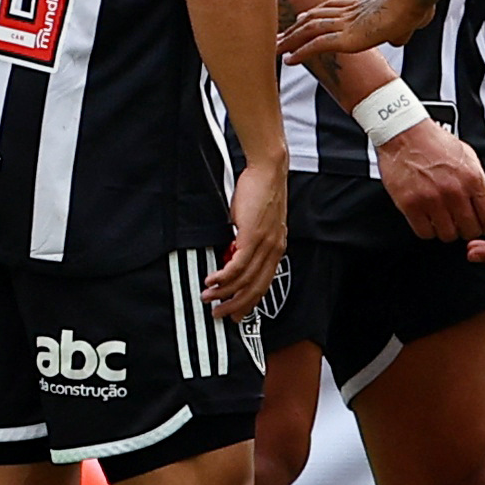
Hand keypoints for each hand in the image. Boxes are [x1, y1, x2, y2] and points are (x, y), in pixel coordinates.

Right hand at [204, 156, 286, 318]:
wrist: (268, 170)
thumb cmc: (260, 191)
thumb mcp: (253, 222)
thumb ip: (244, 241)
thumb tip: (229, 254)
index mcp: (276, 248)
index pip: (264, 284)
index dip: (249, 302)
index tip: (236, 314)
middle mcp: (274, 249)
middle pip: (255, 289)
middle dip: (235, 306)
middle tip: (219, 314)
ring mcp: (265, 244)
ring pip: (244, 281)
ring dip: (223, 292)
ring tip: (207, 297)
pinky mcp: (253, 237)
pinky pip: (237, 266)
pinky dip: (222, 277)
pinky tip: (211, 280)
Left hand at [278, 0, 432, 65]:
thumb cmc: (415, 6)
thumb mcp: (407, 21)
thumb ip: (399, 31)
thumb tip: (400, 38)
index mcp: (360, 7)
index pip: (330, 8)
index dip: (314, 14)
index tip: (301, 19)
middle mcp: (348, 13)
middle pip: (314, 17)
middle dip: (295, 28)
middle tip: (279, 36)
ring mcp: (346, 24)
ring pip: (309, 30)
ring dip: (290, 40)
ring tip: (275, 48)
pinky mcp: (347, 38)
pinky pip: (317, 45)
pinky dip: (300, 52)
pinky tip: (289, 60)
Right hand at [375, 118, 484, 240]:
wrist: (405, 133)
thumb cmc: (437, 144)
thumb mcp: (469, 158)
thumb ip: (483, 186)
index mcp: (472, 178)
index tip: (482, 224)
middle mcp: (454, 191)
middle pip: (470, 230)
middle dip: (468, 229)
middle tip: (462, 223)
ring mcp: (432, 199)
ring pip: (448, 235)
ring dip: (447, 231)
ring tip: (444, 219)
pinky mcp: (411, 205)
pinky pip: (425, 233)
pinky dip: (428, 230)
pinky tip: (428, 219)